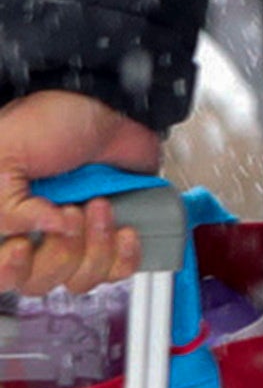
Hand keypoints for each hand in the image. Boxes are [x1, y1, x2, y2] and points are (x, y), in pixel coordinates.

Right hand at [0, 88, 170, 296]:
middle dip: (60, 251)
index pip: (2, 272)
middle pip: (38, 282)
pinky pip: (116, 270)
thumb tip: (44, 231)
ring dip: (94, 248)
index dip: (9, 270)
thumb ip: (8, 206)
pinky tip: (125, 230)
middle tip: (71, 212)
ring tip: (100, 206)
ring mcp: (73, 239)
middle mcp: (32, 236)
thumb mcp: (7, 155)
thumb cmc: (45, 122)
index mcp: (2, 222)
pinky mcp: (110, 235)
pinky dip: (124, 256)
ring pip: (79, 279)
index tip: (20, 245)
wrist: (102, 105)